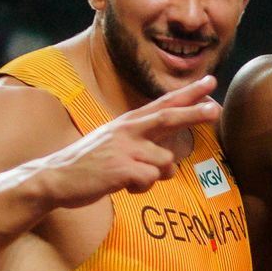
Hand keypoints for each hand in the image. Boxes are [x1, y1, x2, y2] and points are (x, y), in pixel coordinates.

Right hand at [39, 77, 220, 208]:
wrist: (55, 177)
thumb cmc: (90, 164)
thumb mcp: (116, 145)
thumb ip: (144, 146)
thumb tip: (170, 161)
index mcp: (128, 122)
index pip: (164, 104)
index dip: (189, 94)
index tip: (210, 83)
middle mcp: (128, 130)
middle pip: (169, 118)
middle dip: (195, 113)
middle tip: (216, 109)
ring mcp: (124, 148)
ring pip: (166, 163)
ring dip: (156, 175)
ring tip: (130, 177)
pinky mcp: (120, 168)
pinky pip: (150, 180)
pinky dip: (142, 187)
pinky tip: (123, 185)